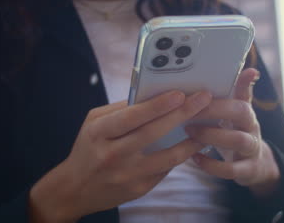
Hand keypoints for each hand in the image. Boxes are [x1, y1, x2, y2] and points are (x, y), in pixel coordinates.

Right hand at [29, 91, 211, 222]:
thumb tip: (153, 96)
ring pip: (167, 156)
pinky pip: (165, 169)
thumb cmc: (88, 148)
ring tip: (208, 127)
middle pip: (153, 133)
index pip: (131, 117)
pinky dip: (181, 155)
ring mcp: (127, 174)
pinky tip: (192, 145)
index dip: (157, 105)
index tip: (180, 94)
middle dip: (182, 114)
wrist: (75, 189)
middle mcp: (113, 154)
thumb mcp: (94, 123)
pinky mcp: (139, 189)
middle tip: (204, 100)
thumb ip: (120, 110)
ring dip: (191, 141)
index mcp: (99, 132)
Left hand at [186, 68, 280, 196]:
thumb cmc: (238, 132)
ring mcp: (252, 150)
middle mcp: (252, 128)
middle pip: (241, 114)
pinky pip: (231, 169)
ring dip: (212, 135)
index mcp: (247, 112)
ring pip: (238, 140)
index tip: (200, 92)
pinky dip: (212, 165)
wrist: (256, 165)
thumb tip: (251, 69)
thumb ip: (239, 91)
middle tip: (189, 111)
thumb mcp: (239, 112)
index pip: (239, 97)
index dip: (221, 95)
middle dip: (214, 111)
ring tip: (189, 132)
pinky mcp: (247, 170)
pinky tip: (194, 158)